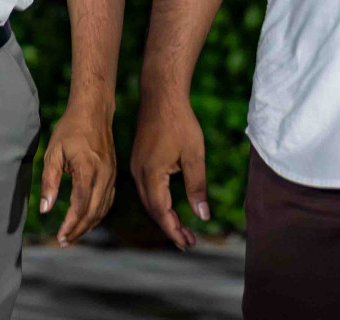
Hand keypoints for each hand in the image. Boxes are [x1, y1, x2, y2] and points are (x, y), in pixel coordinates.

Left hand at [38, 101, 116, 246]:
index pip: (81, 205)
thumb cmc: (69, 130)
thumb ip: (50, 182)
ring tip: (72, 236)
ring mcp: (111, 175)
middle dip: (78, 230)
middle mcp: (104, 175)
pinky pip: (107, 201)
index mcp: (87, 168)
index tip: (59, 236)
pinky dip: (97, 215)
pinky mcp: (113, 175)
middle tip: (63, 242)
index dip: (70, 224)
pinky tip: (86, 221)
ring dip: (88, 226)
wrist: (93, 112)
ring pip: (102, 209)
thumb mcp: (53, 153)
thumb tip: (45, 210)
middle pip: (93, 212)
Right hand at [130, 95, 207, 249]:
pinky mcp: (139, 160)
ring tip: (183, 229)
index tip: (187, 244)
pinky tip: (170, 206)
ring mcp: (136, 166)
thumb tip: (202, 216)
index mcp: (151, 174)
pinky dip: (158, 202)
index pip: (161, 212)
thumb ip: (197, 187)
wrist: (161, 95)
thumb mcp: (194, 156)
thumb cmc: (180, 122)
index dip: (174, 231)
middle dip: (170, 227)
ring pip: (148, 200)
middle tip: (189, 242)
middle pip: (152, 209)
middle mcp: (139, 173)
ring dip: (164, 216)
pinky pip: (147, 189)